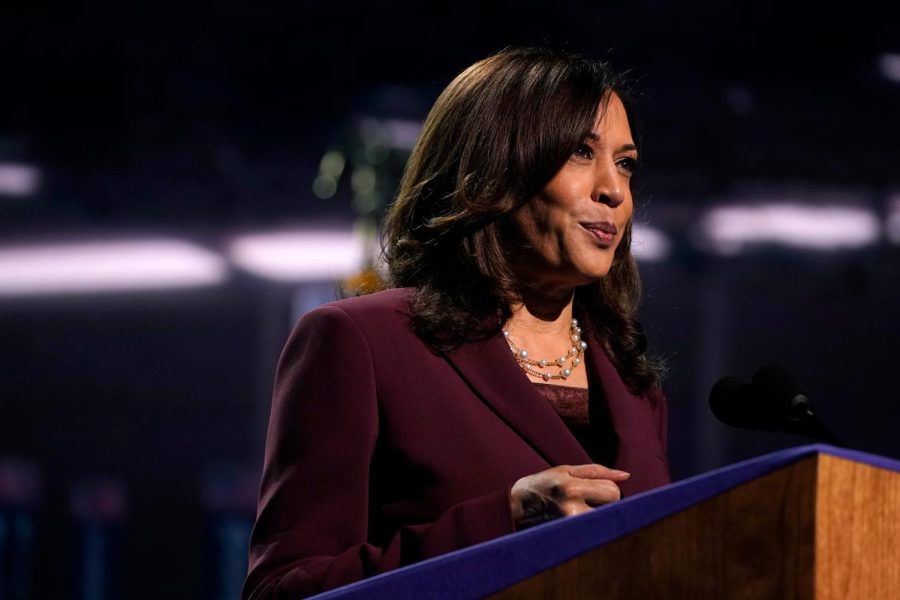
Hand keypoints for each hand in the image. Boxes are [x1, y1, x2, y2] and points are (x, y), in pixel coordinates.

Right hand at [509, 464, 629, 529]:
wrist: (513, 509)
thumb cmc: (540, 485)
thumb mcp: (565, 470)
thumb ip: (597, 471)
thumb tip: (626, 476)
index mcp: (571, 488)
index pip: (613, 492)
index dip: (608, 489)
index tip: (596, 490)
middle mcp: (572, 510)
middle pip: (614, 510)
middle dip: (607, 505)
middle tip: (590, 502)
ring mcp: (570, 529)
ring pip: (606, 523)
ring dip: (600, 517)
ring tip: (582, 512)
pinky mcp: (569, 541)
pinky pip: (595, 534)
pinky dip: (592, 528)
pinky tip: (578, 523)